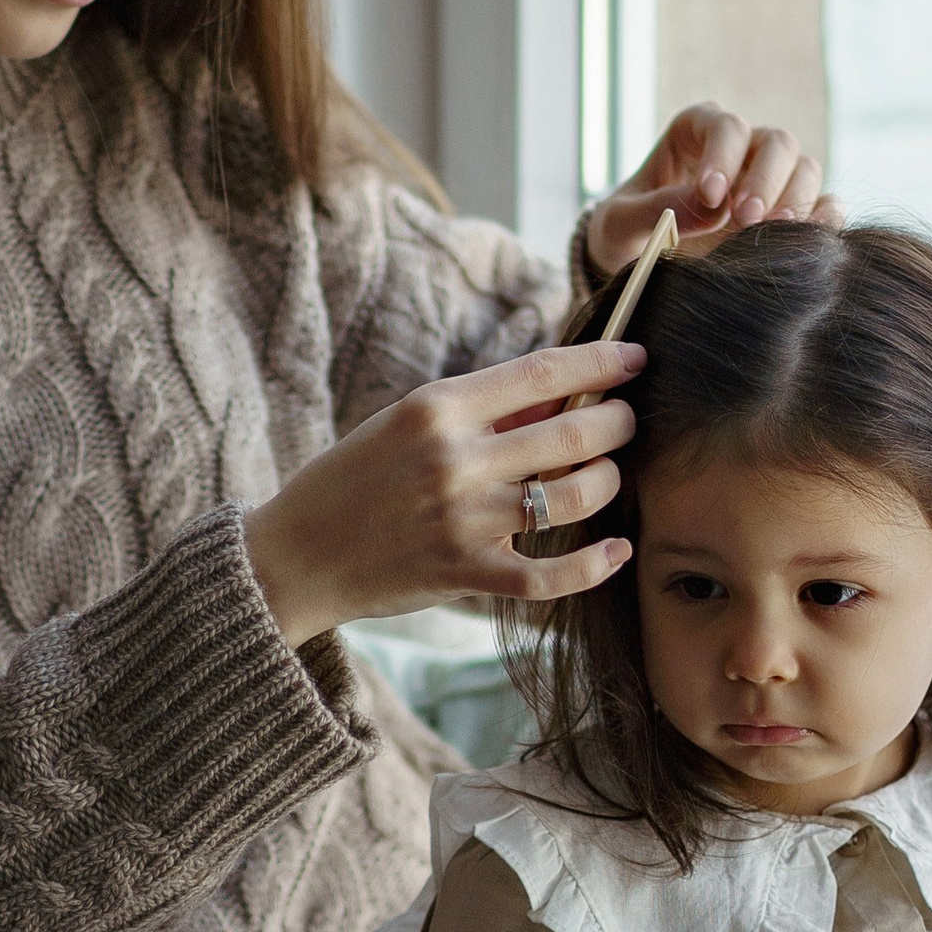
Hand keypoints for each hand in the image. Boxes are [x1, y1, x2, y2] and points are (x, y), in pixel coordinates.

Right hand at [242, 340, 644, 645]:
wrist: (296, 554)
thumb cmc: (355, 479)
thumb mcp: (407, 423)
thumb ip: (483, 411)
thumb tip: (562, 392)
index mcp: (438, 407)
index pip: (542, 372)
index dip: (602, 361)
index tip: (636, 357)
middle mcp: (456, 458)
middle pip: (574, 432)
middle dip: (618, 421)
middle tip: (627, 420)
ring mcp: (464, 519)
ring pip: (575, 496)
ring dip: (609, 481)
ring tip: (609, 474)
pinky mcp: (467, 572)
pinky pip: (552, 574)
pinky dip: (594, 563)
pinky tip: (617, 550)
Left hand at [581, 102, 838, 280]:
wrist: (640, 267)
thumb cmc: (624, 234)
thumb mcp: (618, 223)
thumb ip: (657, 209)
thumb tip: (712, 205)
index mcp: (696, 132)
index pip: (724, 126)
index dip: (723, 155)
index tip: (710, 195)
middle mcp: (742, 148)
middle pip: (776, 142)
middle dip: (765, 178)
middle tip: (746, 219)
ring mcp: (771, 179)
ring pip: (805, 168)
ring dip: (796, 199)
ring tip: (771, 234)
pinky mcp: (792, 213)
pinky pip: (826, 205)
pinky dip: (824, 220)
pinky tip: (806, 243)